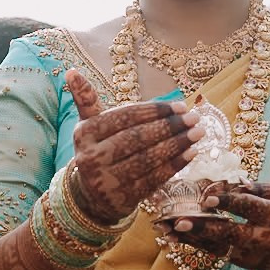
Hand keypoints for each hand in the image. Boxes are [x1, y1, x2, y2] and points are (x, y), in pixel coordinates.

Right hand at [63, 73, 195, 224]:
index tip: (179, 106)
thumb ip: (86, 100)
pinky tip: (192, 153)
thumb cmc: (98, 150)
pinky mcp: (123, 199)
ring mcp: (107, 181)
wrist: (90, 195)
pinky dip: (175, 165)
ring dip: (177, 145)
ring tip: (198, 132)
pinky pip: (154, 179)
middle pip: (137, 139)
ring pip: (148, 159)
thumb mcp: (89, 126)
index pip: (125, 118)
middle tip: (194, 117)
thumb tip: (71, 71)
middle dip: (169, 127)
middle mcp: (92, 158)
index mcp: (85, 134)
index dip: (154, 111)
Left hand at [159, 181, 269, 269]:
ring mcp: (249, 254)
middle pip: (229, 233)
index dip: (228, 202)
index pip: (249, 208)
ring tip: (167, 230)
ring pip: (216, 246)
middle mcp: (262, 239)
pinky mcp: (239, 262)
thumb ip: (262, 187)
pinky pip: (214, 252)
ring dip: (190, 238)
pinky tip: (174, 237)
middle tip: (181, 221)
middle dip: (203, 227)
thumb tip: (236, 182)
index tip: (208, 197)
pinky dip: (194, 244)